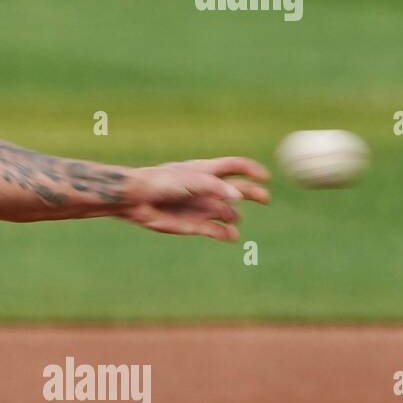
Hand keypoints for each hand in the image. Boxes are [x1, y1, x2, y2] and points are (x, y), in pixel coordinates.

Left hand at [118, 157, 270, 240]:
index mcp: (205, 171)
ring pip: (229, 212)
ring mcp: (202, 207)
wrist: (136, 199)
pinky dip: (227, 233)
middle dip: (254, 193)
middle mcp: (207, 189)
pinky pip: (217, 231)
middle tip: (266, 199)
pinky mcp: (195, 225)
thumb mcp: (191, 179)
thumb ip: (216, 187)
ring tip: (228, 215)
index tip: (265, 177)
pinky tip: (231, 235)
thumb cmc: (161, 182)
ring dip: (233, 215)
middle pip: (239, 190)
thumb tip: (240, 198)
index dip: (252, 169)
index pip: (234, 166)